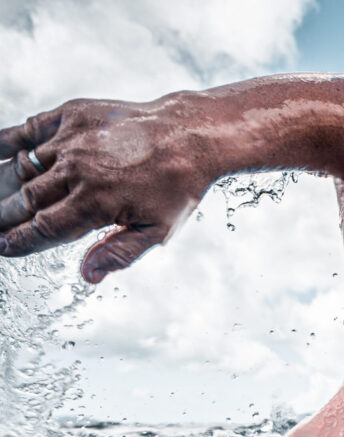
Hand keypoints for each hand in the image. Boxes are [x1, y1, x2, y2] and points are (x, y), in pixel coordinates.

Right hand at [0, 95, 212, 281]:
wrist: (188, 137)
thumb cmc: (176, 187)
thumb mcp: (158, 231)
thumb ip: (120, 253)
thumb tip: (88, 276)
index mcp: (96, 204)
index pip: (45, 229)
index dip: (20, 241)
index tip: (4, 247)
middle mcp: (77, 171)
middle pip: (26, 200)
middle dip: (5, 216)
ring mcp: (71, 141)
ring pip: (22, 168)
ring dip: (3, 185)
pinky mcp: (71, 116)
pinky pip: (27, 130)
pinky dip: (4, 143)